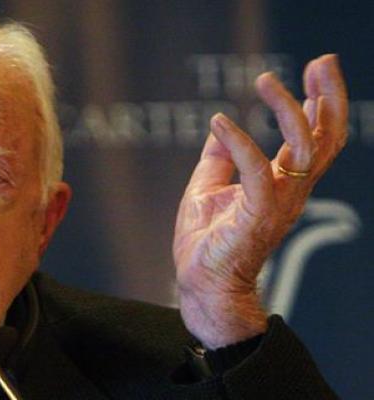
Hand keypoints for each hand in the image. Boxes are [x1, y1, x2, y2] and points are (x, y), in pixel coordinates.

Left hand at [173, 54, 347, 348]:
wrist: (200, 283)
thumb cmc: (206, 242)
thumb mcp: (208, 187)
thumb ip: (220, 158)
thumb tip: (221, 126)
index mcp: (281, 183)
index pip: (314, 138)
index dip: (321, 102)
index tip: (317, 68)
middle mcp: (289, 191)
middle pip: (326, 139)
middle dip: (330, 97)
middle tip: (323, 62)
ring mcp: (278, 203)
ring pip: (304, 149)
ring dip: (290, 110)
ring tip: (265, 81)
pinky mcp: (257, 215)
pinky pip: (257, 172)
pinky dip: (241, 143)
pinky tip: (220, 122)